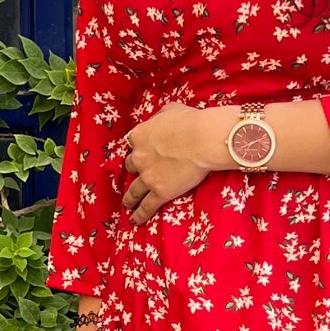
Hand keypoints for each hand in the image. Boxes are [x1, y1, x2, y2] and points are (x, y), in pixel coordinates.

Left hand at [121, 105, 227, 222]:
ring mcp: (148, 176)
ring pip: (134, 190)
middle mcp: (139, 157)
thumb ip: (160, 116)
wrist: (202, 139)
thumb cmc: (191, 121)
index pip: (134, 143)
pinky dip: (140, 215)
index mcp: (139, 135)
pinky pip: (146, 206)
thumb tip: (161, 119)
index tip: (142, 152)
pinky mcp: (160, 192)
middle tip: (136, 176)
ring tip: (127, 204)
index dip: (139, 148)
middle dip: (134, 170)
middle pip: (131, 166)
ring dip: (130, 198)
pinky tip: (135, 221)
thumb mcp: (171, 109)